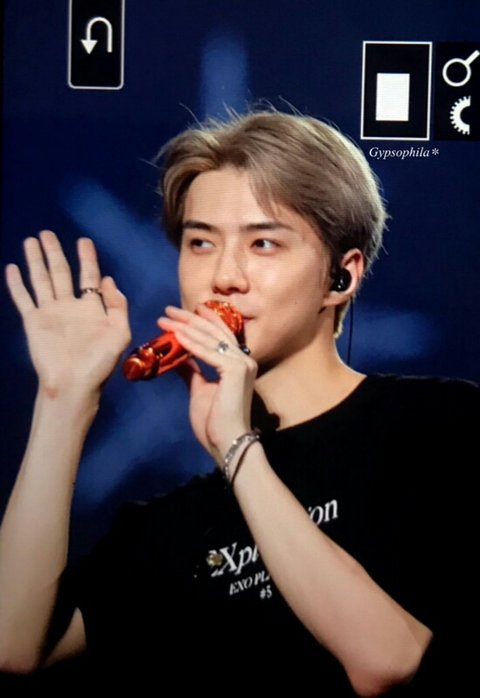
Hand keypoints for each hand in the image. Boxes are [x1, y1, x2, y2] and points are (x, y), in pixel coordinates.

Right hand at [5, 230, 131, 399]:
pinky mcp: (34, 322)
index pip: (89, 276)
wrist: (73, 384)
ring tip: (31, 241)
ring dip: (36, 261)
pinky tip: (12, 268)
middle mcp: (69, 306)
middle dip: (55, 252)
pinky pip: (24, 298)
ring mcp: (50, 313)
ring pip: (41, 280)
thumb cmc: (99, 363)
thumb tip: (109, 280)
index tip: (84, 241)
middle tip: (48, 233)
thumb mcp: (120, 334)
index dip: (87, 258)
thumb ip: (118, 306)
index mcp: (92, 308)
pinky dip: (17, 284)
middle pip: (60, 272)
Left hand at [157, 304, 257, 464]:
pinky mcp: (236, 371)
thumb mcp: (199, 389)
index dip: (201, 321)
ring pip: (210, 339)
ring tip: (165, 319)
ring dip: (186, 327)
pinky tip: (176, 335)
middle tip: (168, 310)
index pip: (219, 335)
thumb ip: (192, 371)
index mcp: (238, 364)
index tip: (182, 312)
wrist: (226, 443)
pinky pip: (208, 353)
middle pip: (214, 332)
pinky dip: (191, 343)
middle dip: (189, 319)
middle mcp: (244, 360)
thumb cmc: (215, 422)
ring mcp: (243, 364)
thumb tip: (179, 357)